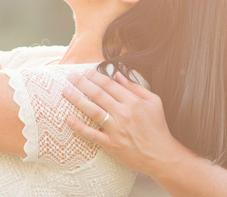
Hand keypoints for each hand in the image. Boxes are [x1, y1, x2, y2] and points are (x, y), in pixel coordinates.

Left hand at [63, 69, 185, 175]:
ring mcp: (116, 129)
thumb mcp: (153, 102)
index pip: (110, 84)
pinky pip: (92, 134)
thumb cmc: (157, 127)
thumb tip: (118, 74)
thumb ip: (135, 87)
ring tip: (66, 91)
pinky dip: (79, 126)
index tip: (85, 72)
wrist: (160, 155)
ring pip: (93, 111)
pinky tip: (68, 118)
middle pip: (98, 94)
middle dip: (82, 83)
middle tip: (71, 76)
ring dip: (77, 99)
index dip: (96, 76)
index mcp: (133, 102)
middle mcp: (123, 113)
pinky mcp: (111, 144)